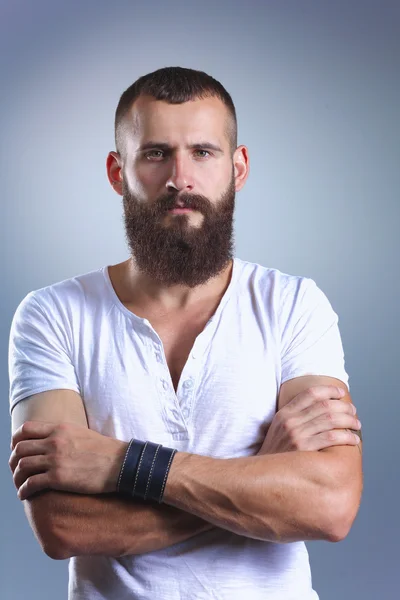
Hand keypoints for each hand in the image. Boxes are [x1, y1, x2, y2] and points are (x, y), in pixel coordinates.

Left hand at [9, 421, 127, 499]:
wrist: (120, 463)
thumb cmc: (104, 450)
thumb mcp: (81, 433)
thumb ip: (63, 434)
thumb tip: (50, 441)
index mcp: (60, 428)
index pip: (26, 429)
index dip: (16, 441)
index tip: (16, 450)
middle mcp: (54, 442)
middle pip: (20, 448)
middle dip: (14, 461)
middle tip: (16, 470)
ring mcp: (55, 459)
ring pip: (22, 466)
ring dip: (16, 477)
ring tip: (20, 484)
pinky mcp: (58, 478)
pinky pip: (31, 483)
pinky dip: (23, 490)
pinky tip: (25, 494)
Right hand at [258, 385, 360, 454]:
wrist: (263, 474)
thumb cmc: (275, 452)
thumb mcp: (278, 429)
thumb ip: (294, 417)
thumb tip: (320, 409)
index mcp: (284, 413)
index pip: (310, 393)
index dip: (329, 390)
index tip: (341, 392)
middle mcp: (290, 421)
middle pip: (324, 406)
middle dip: (343, 407)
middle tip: (353, 411)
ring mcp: (296, 435)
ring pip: (331, 420)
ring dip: (348, 420)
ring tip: (357, 424)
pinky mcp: (304, 449)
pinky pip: (331, 438)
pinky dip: (346, 437)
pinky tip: (353, 439)